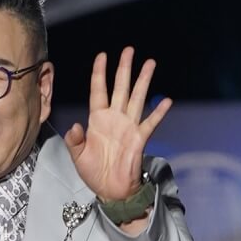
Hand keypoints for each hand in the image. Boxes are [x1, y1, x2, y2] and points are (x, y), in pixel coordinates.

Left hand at [64, 47, 171, 200]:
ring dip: (143, 81)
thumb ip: (74, 140)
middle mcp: (114, 118)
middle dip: (124, 69)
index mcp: (97, 119)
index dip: (99, 73)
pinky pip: (150, 122)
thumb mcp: (77, 156)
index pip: (98, 90)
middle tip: (129, 50)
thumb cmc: (93, 172)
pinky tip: (166, 100)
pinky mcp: (139, 138)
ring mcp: (128, 126)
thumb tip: (74, 126)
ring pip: (137, 98)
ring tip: (150, 63)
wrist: (110, 190)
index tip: (102, 55)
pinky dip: (158, 112)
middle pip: (120, 88)